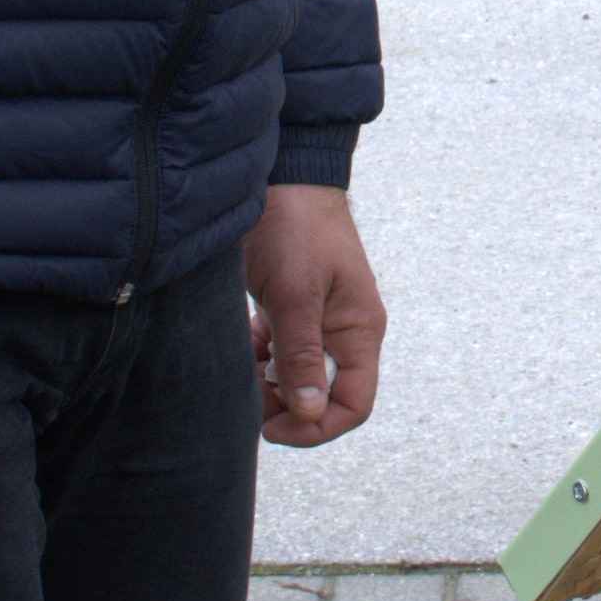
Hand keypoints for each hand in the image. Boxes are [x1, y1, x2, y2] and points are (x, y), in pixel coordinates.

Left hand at [242, 182, 386, 445]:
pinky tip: (241, 341)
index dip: (316, 427)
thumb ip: (301, 355)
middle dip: (286, 407)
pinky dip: (258, 356)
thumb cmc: (295, 226)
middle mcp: (343, 330)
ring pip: (296, 376)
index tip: (272, 428)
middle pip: (323, 396)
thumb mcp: (295, 294)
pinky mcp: (292, 308)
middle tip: (246, 399)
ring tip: (241, 366)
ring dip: (268, 383)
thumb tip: (310, 413)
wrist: (283, 172)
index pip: (353, 403)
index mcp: (359, 330)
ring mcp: (318, 319)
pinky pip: (279, 352)